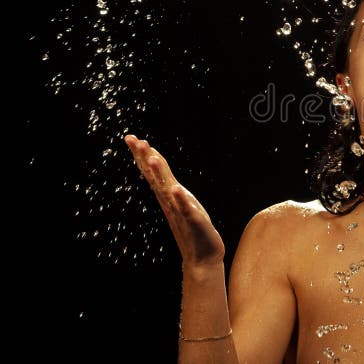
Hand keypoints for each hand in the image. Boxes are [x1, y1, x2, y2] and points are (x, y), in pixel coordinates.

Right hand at [124, 135, 224, 266]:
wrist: (202, 256)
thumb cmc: (192, 226)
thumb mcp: (179, 201)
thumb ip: (168, 186)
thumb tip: (157, 168)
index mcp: (167, 194)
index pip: (152, 171)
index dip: (142, 154)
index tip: (131, 138)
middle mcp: (170, 201)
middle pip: (155, 176)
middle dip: (144, 157)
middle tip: (134, 140)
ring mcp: (180, 211)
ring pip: (167, 190)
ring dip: (160, 174)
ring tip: (152, 158)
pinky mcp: (194, 221)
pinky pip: (186, 209)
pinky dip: (181, 200)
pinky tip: (176, 189)